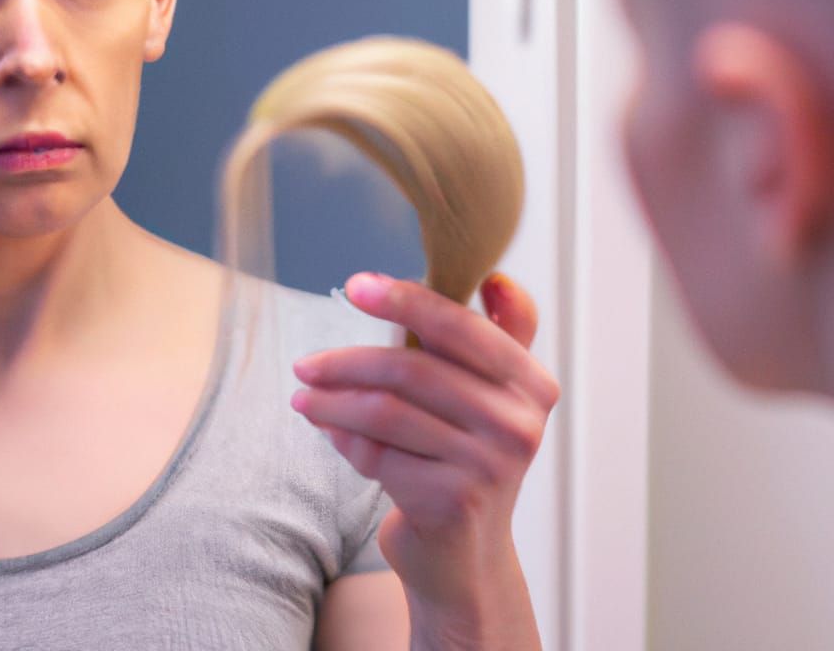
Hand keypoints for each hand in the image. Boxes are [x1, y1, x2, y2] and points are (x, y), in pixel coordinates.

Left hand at [291, 271, 558, 623]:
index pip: (459, 326)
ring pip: (386, 412)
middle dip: (347, 360)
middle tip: (306, 362)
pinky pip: (376, 455)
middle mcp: (518, 422)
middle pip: (411, 369)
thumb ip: (500, 334)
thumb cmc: (468, 456)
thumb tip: (495, 278)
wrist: (466, 556)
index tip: (355, 286)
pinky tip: (324, 428)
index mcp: (530, 382)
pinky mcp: (451, 502)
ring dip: (332, 400)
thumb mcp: (495, 396)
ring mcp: (488, 465)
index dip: (405, 301)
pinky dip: (342, 438)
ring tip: (303, 395)